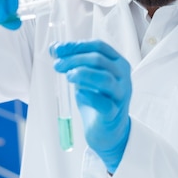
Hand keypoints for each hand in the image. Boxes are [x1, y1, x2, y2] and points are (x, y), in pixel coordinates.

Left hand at [51, 40, 131, 173]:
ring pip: (105, 79)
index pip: (99, 46)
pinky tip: (79, 94)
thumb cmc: (97, 99)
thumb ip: (74, 62)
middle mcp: (122, 77)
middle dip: (75, 59)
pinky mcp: (114, 114)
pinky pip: (104, 104)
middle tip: (57, 65)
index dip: (76, 46)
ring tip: (68, 76)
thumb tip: (54, 49)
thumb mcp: (85, 77)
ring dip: (83, 74)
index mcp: (117, 63)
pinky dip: (90, 96)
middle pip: (99, 60)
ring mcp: (120, 95)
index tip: (57, 50)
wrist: (107, 130)